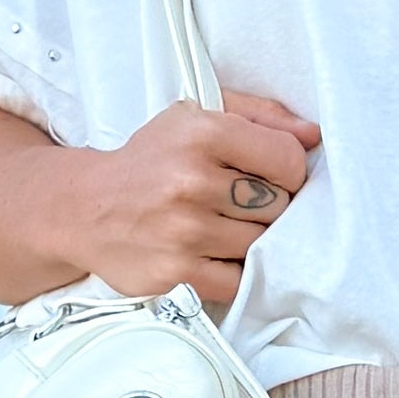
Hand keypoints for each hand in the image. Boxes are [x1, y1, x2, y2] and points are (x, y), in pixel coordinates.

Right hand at [65, 91, 319, 312]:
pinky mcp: (177, 272)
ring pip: (261, 244)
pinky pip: (238, 280)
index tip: (268, 176)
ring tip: (223, 227)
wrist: (85, 207)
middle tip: (239, 204)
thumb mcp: (196, 118)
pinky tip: (213, 254)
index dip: (288, 172)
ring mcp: (184, 230)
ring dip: (250, 240)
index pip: (289, 160)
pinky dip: (233, 271)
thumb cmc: (151, 160)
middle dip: (268, 207)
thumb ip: (260, 116)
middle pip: (278, 206)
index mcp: (201, 133)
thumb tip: (313, 134)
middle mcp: (191, 180)